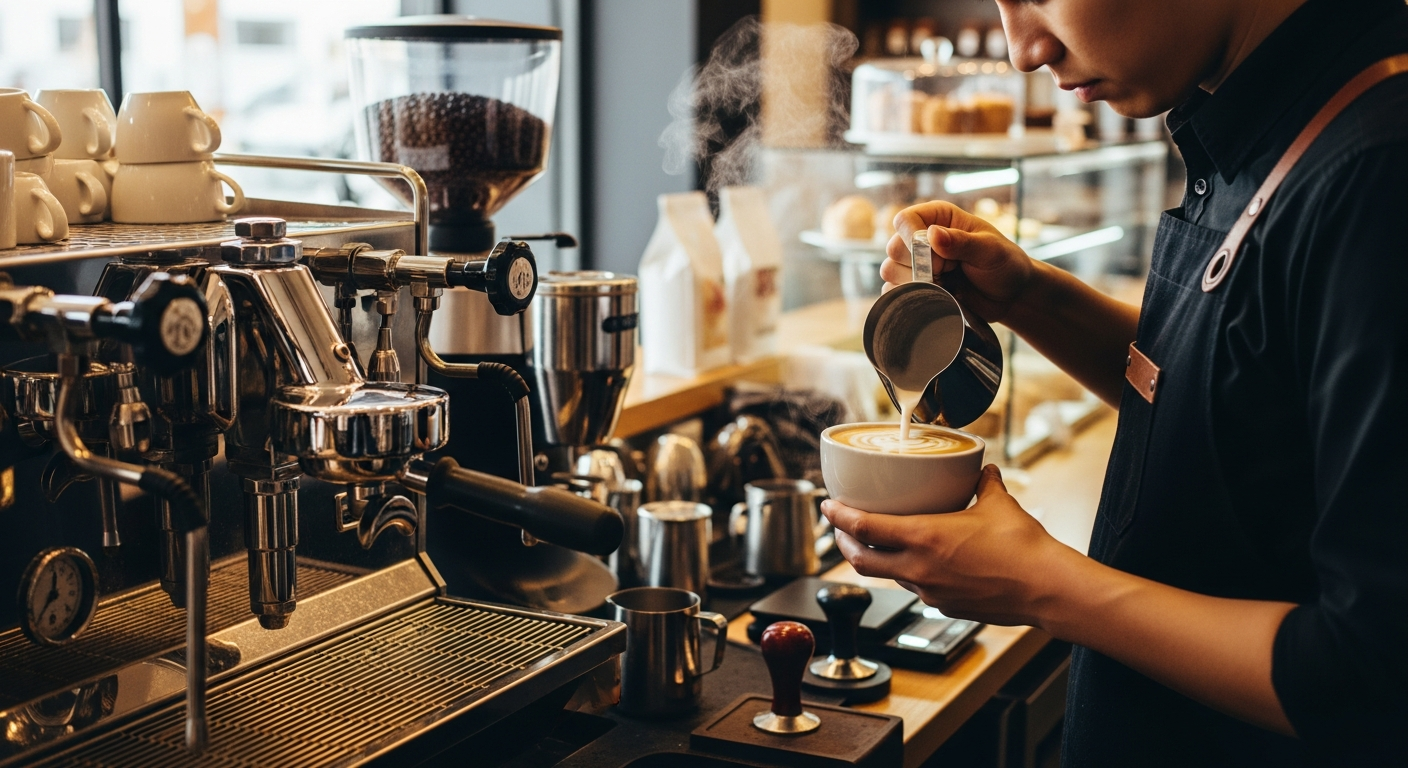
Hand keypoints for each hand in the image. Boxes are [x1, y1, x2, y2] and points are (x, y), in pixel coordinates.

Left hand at [820, 465, 1074, 626]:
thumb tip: (983, 469)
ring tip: (875, 543)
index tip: (827, 505)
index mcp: (924, 538)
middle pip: (860, 560)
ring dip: (875, 559)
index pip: (863, 528)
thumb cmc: (1023, 547)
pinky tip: (917, 564)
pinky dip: (907, 574)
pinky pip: (916, 588)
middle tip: (840, 528)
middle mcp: (919, 568)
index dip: (838, 517)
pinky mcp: (945, 606)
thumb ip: (983, 483)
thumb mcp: (997, 503)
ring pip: (888, 575)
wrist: (1046, 588)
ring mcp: (930, 591)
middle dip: (843, 543)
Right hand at [882, 201, 1038, 323]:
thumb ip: (962, 242)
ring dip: (916, 284)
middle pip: (893, 248)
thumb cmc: (1005, 265)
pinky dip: (909, 299)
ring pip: (890, 271)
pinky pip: (893, 292)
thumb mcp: (990, 251)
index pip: (905, 220)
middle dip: (918, 266)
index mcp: (938, 218)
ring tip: (946, 285)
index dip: (912, 240)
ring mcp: (915, 264)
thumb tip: (932, 234)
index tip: (938, 258)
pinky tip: (935, 297)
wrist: (1010, 296)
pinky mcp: (913, 287)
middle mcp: (922, 238)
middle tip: (949, 273)